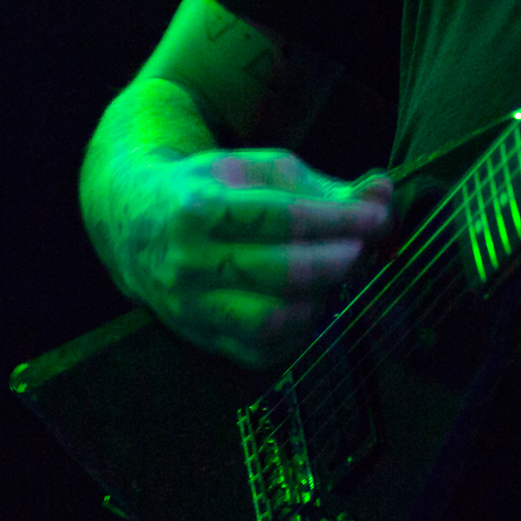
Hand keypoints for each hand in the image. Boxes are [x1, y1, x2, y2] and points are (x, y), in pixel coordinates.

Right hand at [95, 147, 391, 369]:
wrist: (136, 223)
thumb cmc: (215, 189)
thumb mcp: (261, 171)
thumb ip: (325, 186)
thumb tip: (384, 191)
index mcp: (200, 208)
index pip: (283, 217)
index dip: (340, 219)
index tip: (379, 217)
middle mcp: (188, 263)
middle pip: (280, 272)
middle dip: (338, 262)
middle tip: (366, 249)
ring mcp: (190, 308)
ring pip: (270, 320)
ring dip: (322, 301)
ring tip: (341, 277)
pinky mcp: (200, 338)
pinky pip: (261, 350)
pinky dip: (301, 331)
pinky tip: (318, 303)